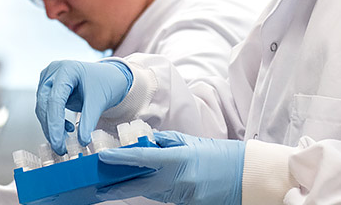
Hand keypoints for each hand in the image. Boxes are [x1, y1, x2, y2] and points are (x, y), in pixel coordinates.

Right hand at [35, 60, 132, 154]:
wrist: (109, 77)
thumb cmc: (106, 83)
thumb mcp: (99, 101)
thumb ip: (89, 121)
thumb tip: (82, 141)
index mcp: (67, 69)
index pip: (55, 99)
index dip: (55, 124)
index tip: (58, 143)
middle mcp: (54, 71)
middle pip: (45, 104)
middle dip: (51, 128)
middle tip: (60, 148)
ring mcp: (49, 78)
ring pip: (43, 108)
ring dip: (52, 127)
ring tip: (65, 142)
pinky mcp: (49, 88)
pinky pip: (46, 108)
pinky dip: (54, 121)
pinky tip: (68, 128)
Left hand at [97, 130, 243, 204]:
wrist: (244, 177)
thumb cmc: (218, 155)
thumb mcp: (191, 143)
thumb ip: (166, 143)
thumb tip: (144, 142)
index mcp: (179, 159)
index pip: (142, 158)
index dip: (120, 159)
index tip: (102, 158)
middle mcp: (178, 180)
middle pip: (138, 185)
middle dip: (116, 187)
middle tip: (97, 187)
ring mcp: (182, 196)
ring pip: (149, 193)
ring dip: (133, 188)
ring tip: (114, 184)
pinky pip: (163, 198)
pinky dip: (153, 191)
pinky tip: (145, 186)